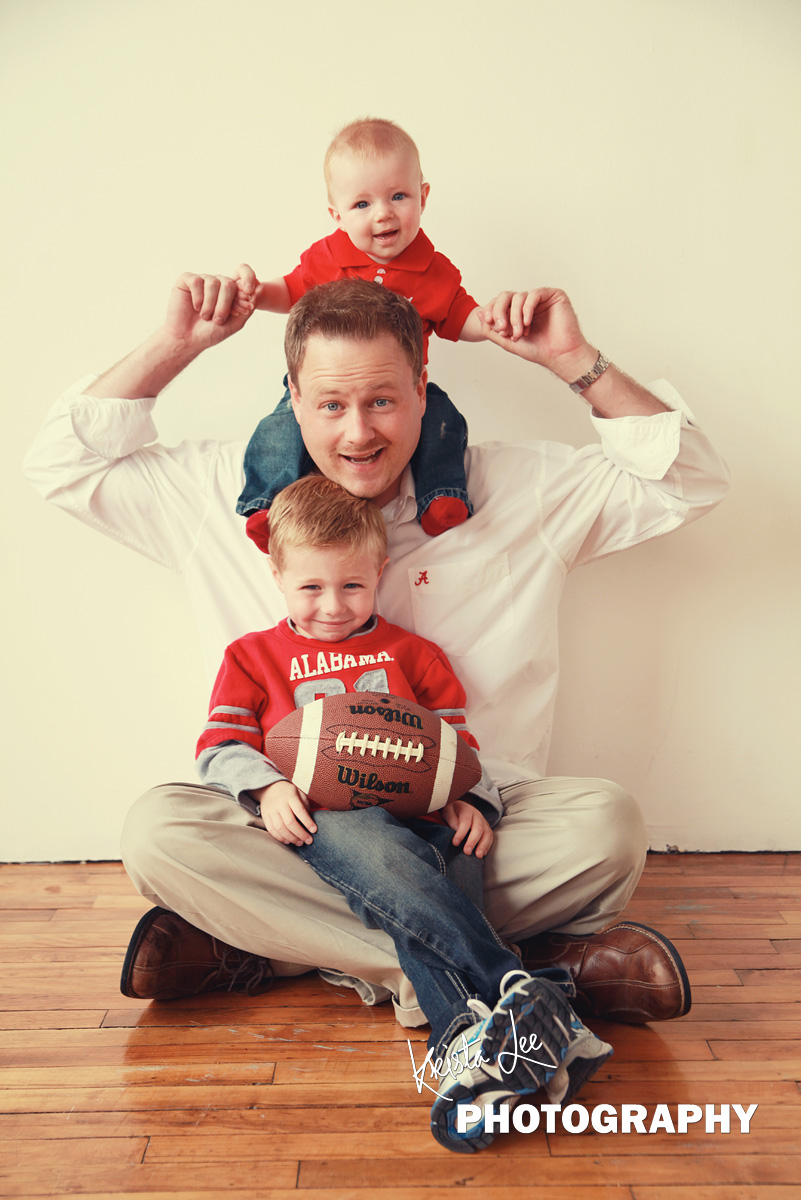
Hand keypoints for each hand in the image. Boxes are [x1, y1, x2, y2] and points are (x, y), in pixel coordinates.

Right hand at [163, 265, 258, 351]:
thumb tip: (261, 286)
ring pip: (213, 282)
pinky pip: (196, 281)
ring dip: (210, 304)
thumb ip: (249, 305)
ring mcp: (202, 280)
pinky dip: (197, 297)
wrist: (187, 340)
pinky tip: (195, 307)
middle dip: (225, 304)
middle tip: (217, 320)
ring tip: (205, 316)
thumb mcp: (236, 322)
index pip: (242, 283)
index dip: (243, 295)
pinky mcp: (186, 280)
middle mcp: (216, 283)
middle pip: (229, 283)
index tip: (243, 310)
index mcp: (229, 291)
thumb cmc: (210, 333)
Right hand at [253, 780, 316, 846]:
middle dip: (300, 834)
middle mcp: (280, 804)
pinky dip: (280, 838)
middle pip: (290, 822)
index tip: (314, 830)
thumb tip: (310, 822)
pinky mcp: (265, 817)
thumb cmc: (288, 793)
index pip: (299, 811)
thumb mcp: (299, 793)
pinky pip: (271, 830)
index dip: (307, 822)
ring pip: (280, 828)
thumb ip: (305, 805)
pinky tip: (288, 841)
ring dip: (291, 838)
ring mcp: (271, 811)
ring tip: (300, 843)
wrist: (269, 788)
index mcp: (290, 796)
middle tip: (308, 841)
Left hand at [441, 799, 493, 857]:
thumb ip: (451, 819)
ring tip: (478, 855)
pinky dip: (487, 846)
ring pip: (487, 833)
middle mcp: (477, 815)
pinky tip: (483, 853)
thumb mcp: (447, 811)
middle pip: (478, 828)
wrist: (459, 808)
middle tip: (467, 852)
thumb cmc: (452, 811)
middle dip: (473, 841)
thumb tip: (456, 829)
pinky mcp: (486, 828)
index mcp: (466, 810)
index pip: (465, 821)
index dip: (461, 833)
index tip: (455, 843)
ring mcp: (483, 822)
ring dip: (483, 845)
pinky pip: (490, 837)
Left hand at [478, 287, 595, 380]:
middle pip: (506, 296)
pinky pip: (534, 294)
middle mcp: (528, 303)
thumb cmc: (538, 350)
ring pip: (519, 297)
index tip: (488, 323)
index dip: (491, 310)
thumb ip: (492, 330)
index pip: (499, 303)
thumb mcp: (507, 342)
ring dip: (515, 316)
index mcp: (518, 312)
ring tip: (519, 333)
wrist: (559, 355)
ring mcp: (541, 299)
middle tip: (501, 328)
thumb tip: (478, 313)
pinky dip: (527, 309)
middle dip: (499, 311)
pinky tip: (527, 323)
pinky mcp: (553, 295)